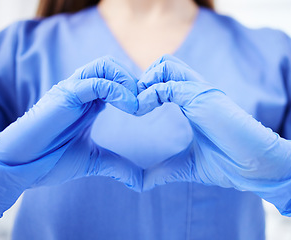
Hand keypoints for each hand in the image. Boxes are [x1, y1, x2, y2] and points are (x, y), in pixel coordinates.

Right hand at [0, 56, 141, 189]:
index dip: (134, 90)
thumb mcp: (92, 161)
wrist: (20, 168)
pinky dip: (117, 90)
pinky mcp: (64, 96)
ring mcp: (71, 91)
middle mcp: (80, 91)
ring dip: (126, 81)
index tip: (146, 108)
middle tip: (144, 104)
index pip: (114, 79)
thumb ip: (117, 165)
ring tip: (136, 105)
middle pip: (111, 65)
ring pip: (104, 66)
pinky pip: (95, 82)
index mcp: (87, 102)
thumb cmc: (50, 160)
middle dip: (132, 80)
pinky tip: (129, 107)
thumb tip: (139, 181)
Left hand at [136, 55, 290, 214]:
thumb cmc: (227, 164)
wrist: (256, 169)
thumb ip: (161, 170)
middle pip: (163, 64)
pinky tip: (142, 111)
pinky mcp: (203, 97)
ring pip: (165, 66)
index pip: (165, 79)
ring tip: (138, 107)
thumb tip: (137, 182)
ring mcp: (200, 91)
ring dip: (145, 82)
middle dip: (143, 80)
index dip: (145, 89)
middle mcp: (196, 91)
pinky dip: (149, 94)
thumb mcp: (185, 166)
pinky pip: (168, 85)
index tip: (133, 109)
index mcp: (193, 102)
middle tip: (134, 104)